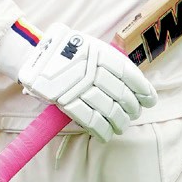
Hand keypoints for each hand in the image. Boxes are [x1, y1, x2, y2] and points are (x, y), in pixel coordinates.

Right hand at [16, 24, 156, 142]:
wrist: (32, 54)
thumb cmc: (66, 52)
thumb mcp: (90, 46)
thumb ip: (109, 61)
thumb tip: (134, 85)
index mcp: (101, 54)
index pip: (130, 76)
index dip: (143, 90)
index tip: (149, 101)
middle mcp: (92, 70)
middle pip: (122, 96)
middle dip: (132, 109)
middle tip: (133, 114)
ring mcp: (80, 87)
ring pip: (110, 111)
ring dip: (119, 123)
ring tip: (121, 126)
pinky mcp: (67, 102)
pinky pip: (91, 121)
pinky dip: (102, 131)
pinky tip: (107, 135)